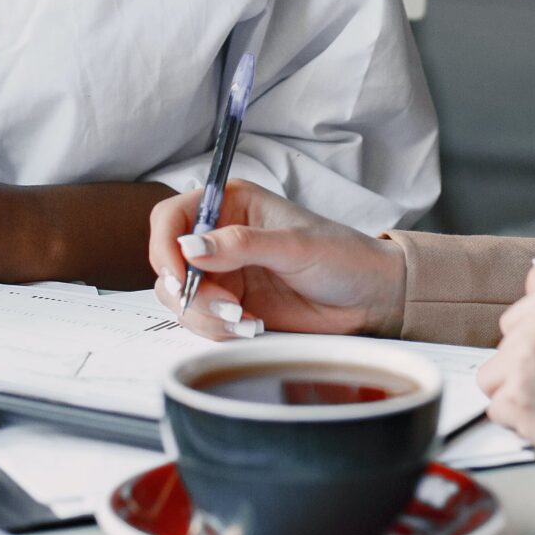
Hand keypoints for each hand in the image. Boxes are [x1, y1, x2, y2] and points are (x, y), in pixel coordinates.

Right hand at [147, 180, 406, 339]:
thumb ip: (240, 245)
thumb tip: (190, 247)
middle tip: (228, 305)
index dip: (165, 246)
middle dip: (190, 291)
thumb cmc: (342, 256)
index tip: (179, 277)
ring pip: (180, 298)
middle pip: (168, 263)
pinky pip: (201, 321)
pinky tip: (252, 326)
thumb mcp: (294, 245)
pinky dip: (219, 329)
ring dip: (206, 315)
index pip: (171, 217)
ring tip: (247, 319)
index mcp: (231, 205)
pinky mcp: (231, 305)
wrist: (370, 299)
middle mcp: (220, 237)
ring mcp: (223, 273)